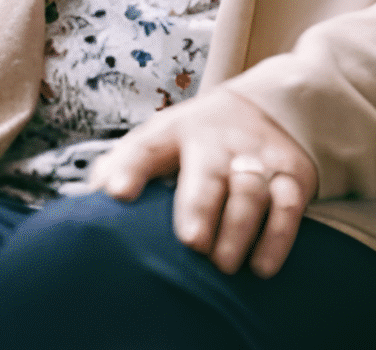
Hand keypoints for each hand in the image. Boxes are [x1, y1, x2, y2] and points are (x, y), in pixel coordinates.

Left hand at [88, 88, 317, 277]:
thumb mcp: (158, 140)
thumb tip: (84, 202)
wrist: (267, 108)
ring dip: (238, 230)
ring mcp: (257, 158)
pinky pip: (288, 207)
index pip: (147, 146)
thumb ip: (121, 167)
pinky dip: (277, 238)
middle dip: (200, 206)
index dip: (130, 167)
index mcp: (174, 132)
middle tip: (192, 242)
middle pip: (207, 171)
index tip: (116, 193)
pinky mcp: (291, 176)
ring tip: (222, 264)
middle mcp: (217, 142)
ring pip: (250, 191)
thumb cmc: (194, 140)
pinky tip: (260, 266)